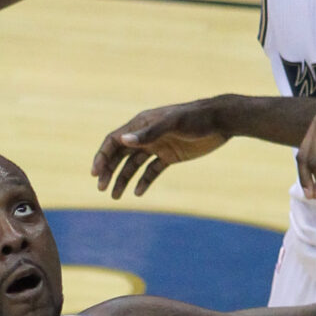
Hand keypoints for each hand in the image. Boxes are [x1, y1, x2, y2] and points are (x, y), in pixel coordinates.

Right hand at [91, 100, 228, 198]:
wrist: (221, 121)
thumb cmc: (196, 118)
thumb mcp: (173, 124)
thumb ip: (149, 133)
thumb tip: (123, 140)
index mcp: (141, 124)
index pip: (114, 141)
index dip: (102, 156)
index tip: (95, 173)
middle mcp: (146, 135)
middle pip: (120, 154)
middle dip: (109, 171)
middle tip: (101, 189)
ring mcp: (158, 146)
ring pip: (134, 165)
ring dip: (123, 179)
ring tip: (115, 197)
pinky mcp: (170, 156)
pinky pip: (152, 170)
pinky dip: (144, 181)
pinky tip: (138, 193)